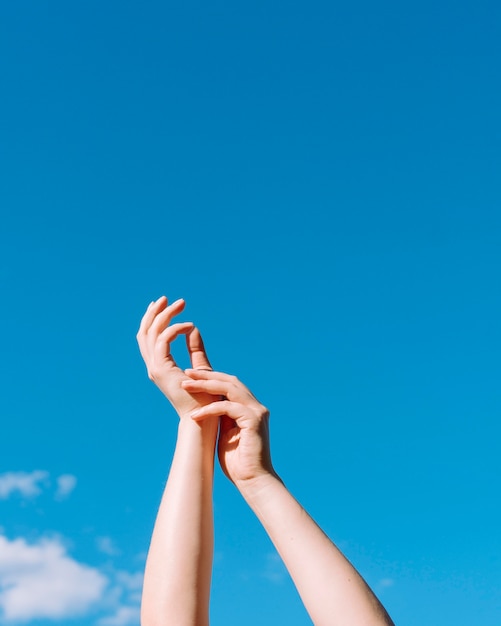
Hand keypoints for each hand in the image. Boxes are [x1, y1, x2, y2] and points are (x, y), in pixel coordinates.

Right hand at [136, 296, 214, 418]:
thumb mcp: (201, 367)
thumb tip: (193, 329)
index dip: (154, 319)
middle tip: (166, 298)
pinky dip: (174, 329)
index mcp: (160, 366)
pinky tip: (189, 325)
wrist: (202, 420)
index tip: (163, 304)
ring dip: (165, 315)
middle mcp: (154, 366)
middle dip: (155, 312)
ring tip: (180, 303)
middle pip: (145, 332)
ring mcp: (155, 368)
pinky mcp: (161, 369)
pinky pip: (163, 341)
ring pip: (152, 333)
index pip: (150, 338)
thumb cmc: (204, 399)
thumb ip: (195, 349)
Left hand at [181, 370, 276, 485]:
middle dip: (207, 375)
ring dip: (205, 385)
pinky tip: (195, 415)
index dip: (211, 378)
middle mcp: (256, 406)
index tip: (190, 376)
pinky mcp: (254, 420)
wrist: (253, 482)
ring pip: (229, 388)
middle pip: (230, 381)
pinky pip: (228, 407)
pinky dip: (210, 409)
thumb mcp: (225, 434)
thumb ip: (221, 418)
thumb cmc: (238, 463)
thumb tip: (206, 406)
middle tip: (186, 373)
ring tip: (186, 386)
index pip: (230, 384)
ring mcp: (257, 412)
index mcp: (249, 408)